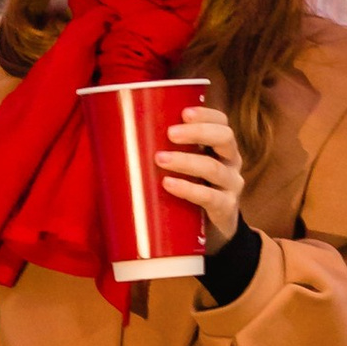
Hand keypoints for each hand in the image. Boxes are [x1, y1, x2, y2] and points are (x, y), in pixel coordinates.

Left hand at [159, 103, 244, 249]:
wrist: (212, 232)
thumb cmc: (190, 190)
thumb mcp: (184, 167)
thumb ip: (164, 151)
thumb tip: (115, 137)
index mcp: (221, 147)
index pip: (221, 123)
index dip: (206, 115)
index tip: (183, 113)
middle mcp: (231, 162)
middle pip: (224, 138)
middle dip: (197, 132)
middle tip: (170, 133)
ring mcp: (230, 186)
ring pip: (213, 168)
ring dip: (185, 161)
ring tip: (160, 159)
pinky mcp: (225, 208)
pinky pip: (209, 197)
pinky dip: (188, 189)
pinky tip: (169, 184)